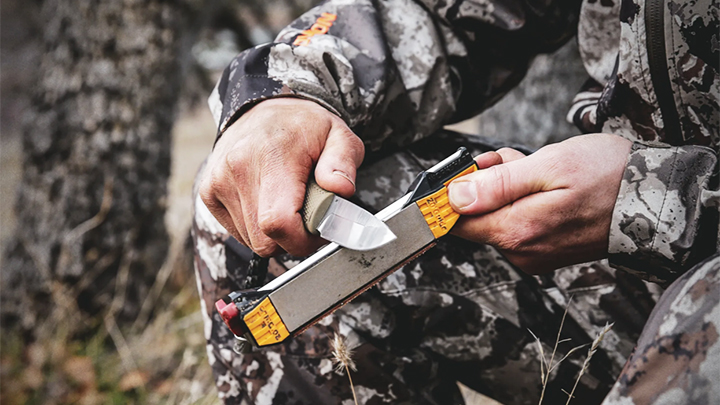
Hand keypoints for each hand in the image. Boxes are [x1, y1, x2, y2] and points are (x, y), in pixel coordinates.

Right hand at [199, 98, 363, 256]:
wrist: (265, 107)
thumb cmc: (304, 125)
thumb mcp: (339, 136)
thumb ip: (343, 163)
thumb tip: (340, 189)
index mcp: (271, 156)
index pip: (278, 223)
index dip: (303, 240)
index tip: (319, 229)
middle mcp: (237, 170)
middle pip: (265, 240)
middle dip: (293, 237)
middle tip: (309, 213)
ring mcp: (217, 182)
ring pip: (252, 241)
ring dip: (275, 232)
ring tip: (288, 201)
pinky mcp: (208, 192)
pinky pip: (238, 232)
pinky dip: (257, 226)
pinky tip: (267, 201)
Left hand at [448, 134, 631, 273]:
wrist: (658, 200)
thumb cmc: (609, 177)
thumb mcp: (550, 166)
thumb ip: (497, 185)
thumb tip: (455, 197)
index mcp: (517, 233)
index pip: (457, 222)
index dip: (457, 191)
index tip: (473, 169)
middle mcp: (522, 252)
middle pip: (478, 215)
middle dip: (490, 183)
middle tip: (517, 161)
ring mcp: (535, 254)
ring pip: (500, 216)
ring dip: (510, 188)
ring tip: (541, 171)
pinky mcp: (547, 251)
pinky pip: (520, 223)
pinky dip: (526, 200)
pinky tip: (549, 186)